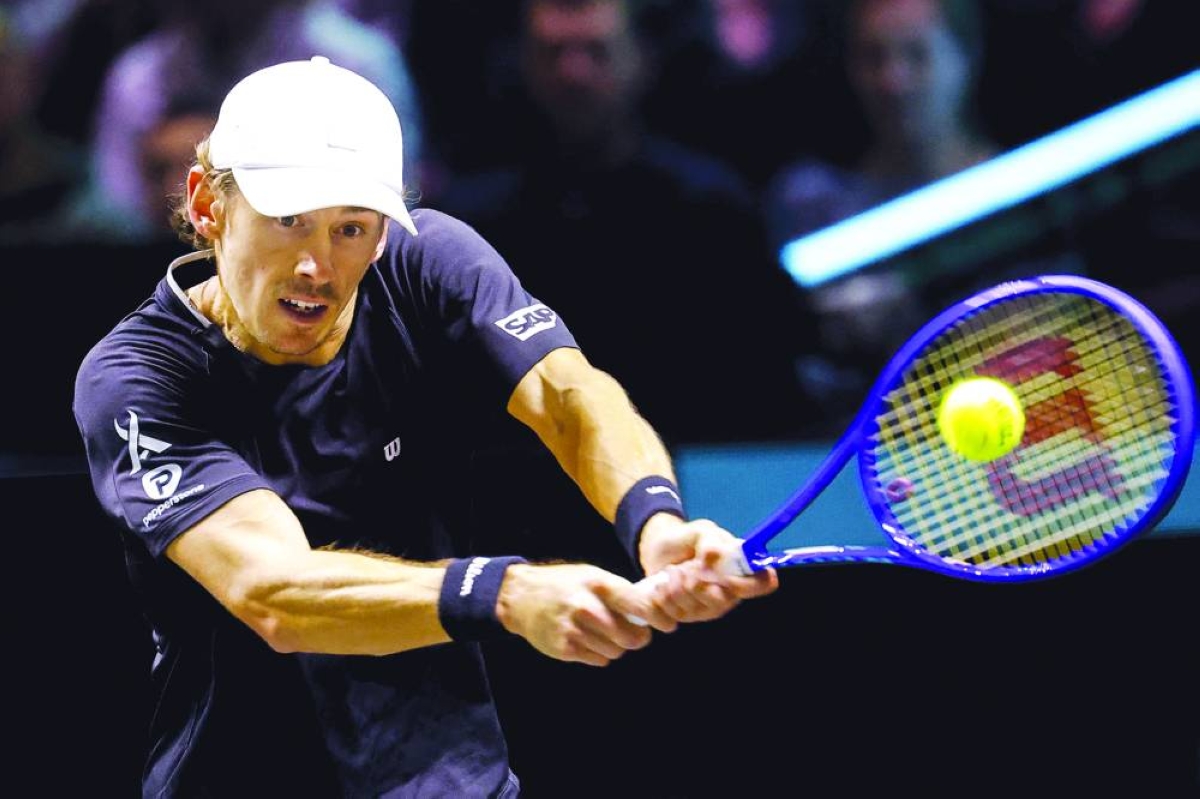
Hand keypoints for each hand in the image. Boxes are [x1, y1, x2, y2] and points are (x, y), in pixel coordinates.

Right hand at [495, 562, 659, 666]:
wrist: (521, 597)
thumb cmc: (563, 584)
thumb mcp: (591, 576)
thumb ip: (618, 591)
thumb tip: (652, 609)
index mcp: (599, 584)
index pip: (639, 605)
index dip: (659, 618)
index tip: (668, 625)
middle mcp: (587, 607)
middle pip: (631, 637)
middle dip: (637, 637)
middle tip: (635, 634)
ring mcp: (575, 630)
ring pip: (616, 651)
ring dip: (617, 646)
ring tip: (606, 634)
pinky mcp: (565, 648)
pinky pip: (599, 659)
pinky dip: (600, 653)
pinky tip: (590, 640)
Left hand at [635, 514, 777, 623]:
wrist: (658, 548)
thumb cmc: (687, 539)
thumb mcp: (700, 530)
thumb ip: (709, 539)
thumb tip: (712, 554)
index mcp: (741, 572)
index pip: (763, 584)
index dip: (747, 584)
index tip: (725, 575)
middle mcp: (727, 595)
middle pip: (720, 603)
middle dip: (698, 583)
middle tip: (687, 567)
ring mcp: (705, 610)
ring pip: (691, 610)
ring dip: (675, 585)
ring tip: (673, 570)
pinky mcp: (682, 617)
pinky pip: (670, 616)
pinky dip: (661, 596)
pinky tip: (661, 584)